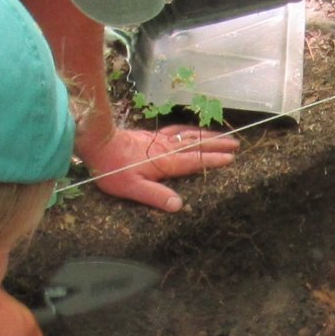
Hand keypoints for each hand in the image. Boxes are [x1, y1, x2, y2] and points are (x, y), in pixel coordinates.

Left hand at [78, 124, 241, 212]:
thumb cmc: (112, 169)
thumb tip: (179, 205)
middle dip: (218, 144)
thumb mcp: (132, 188)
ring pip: (189, 135)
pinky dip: (189, 130)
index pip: (195, 161)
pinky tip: (192, 131)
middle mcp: (166, 149)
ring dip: (207, 136)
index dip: (213, 160)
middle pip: (197, 145)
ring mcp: (159, 140)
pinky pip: (177, 130)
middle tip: (236, 144)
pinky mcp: (151, 136)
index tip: (231, 159)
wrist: (98, 143)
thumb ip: (156, 196)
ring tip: (223, 136)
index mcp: (165, 163)